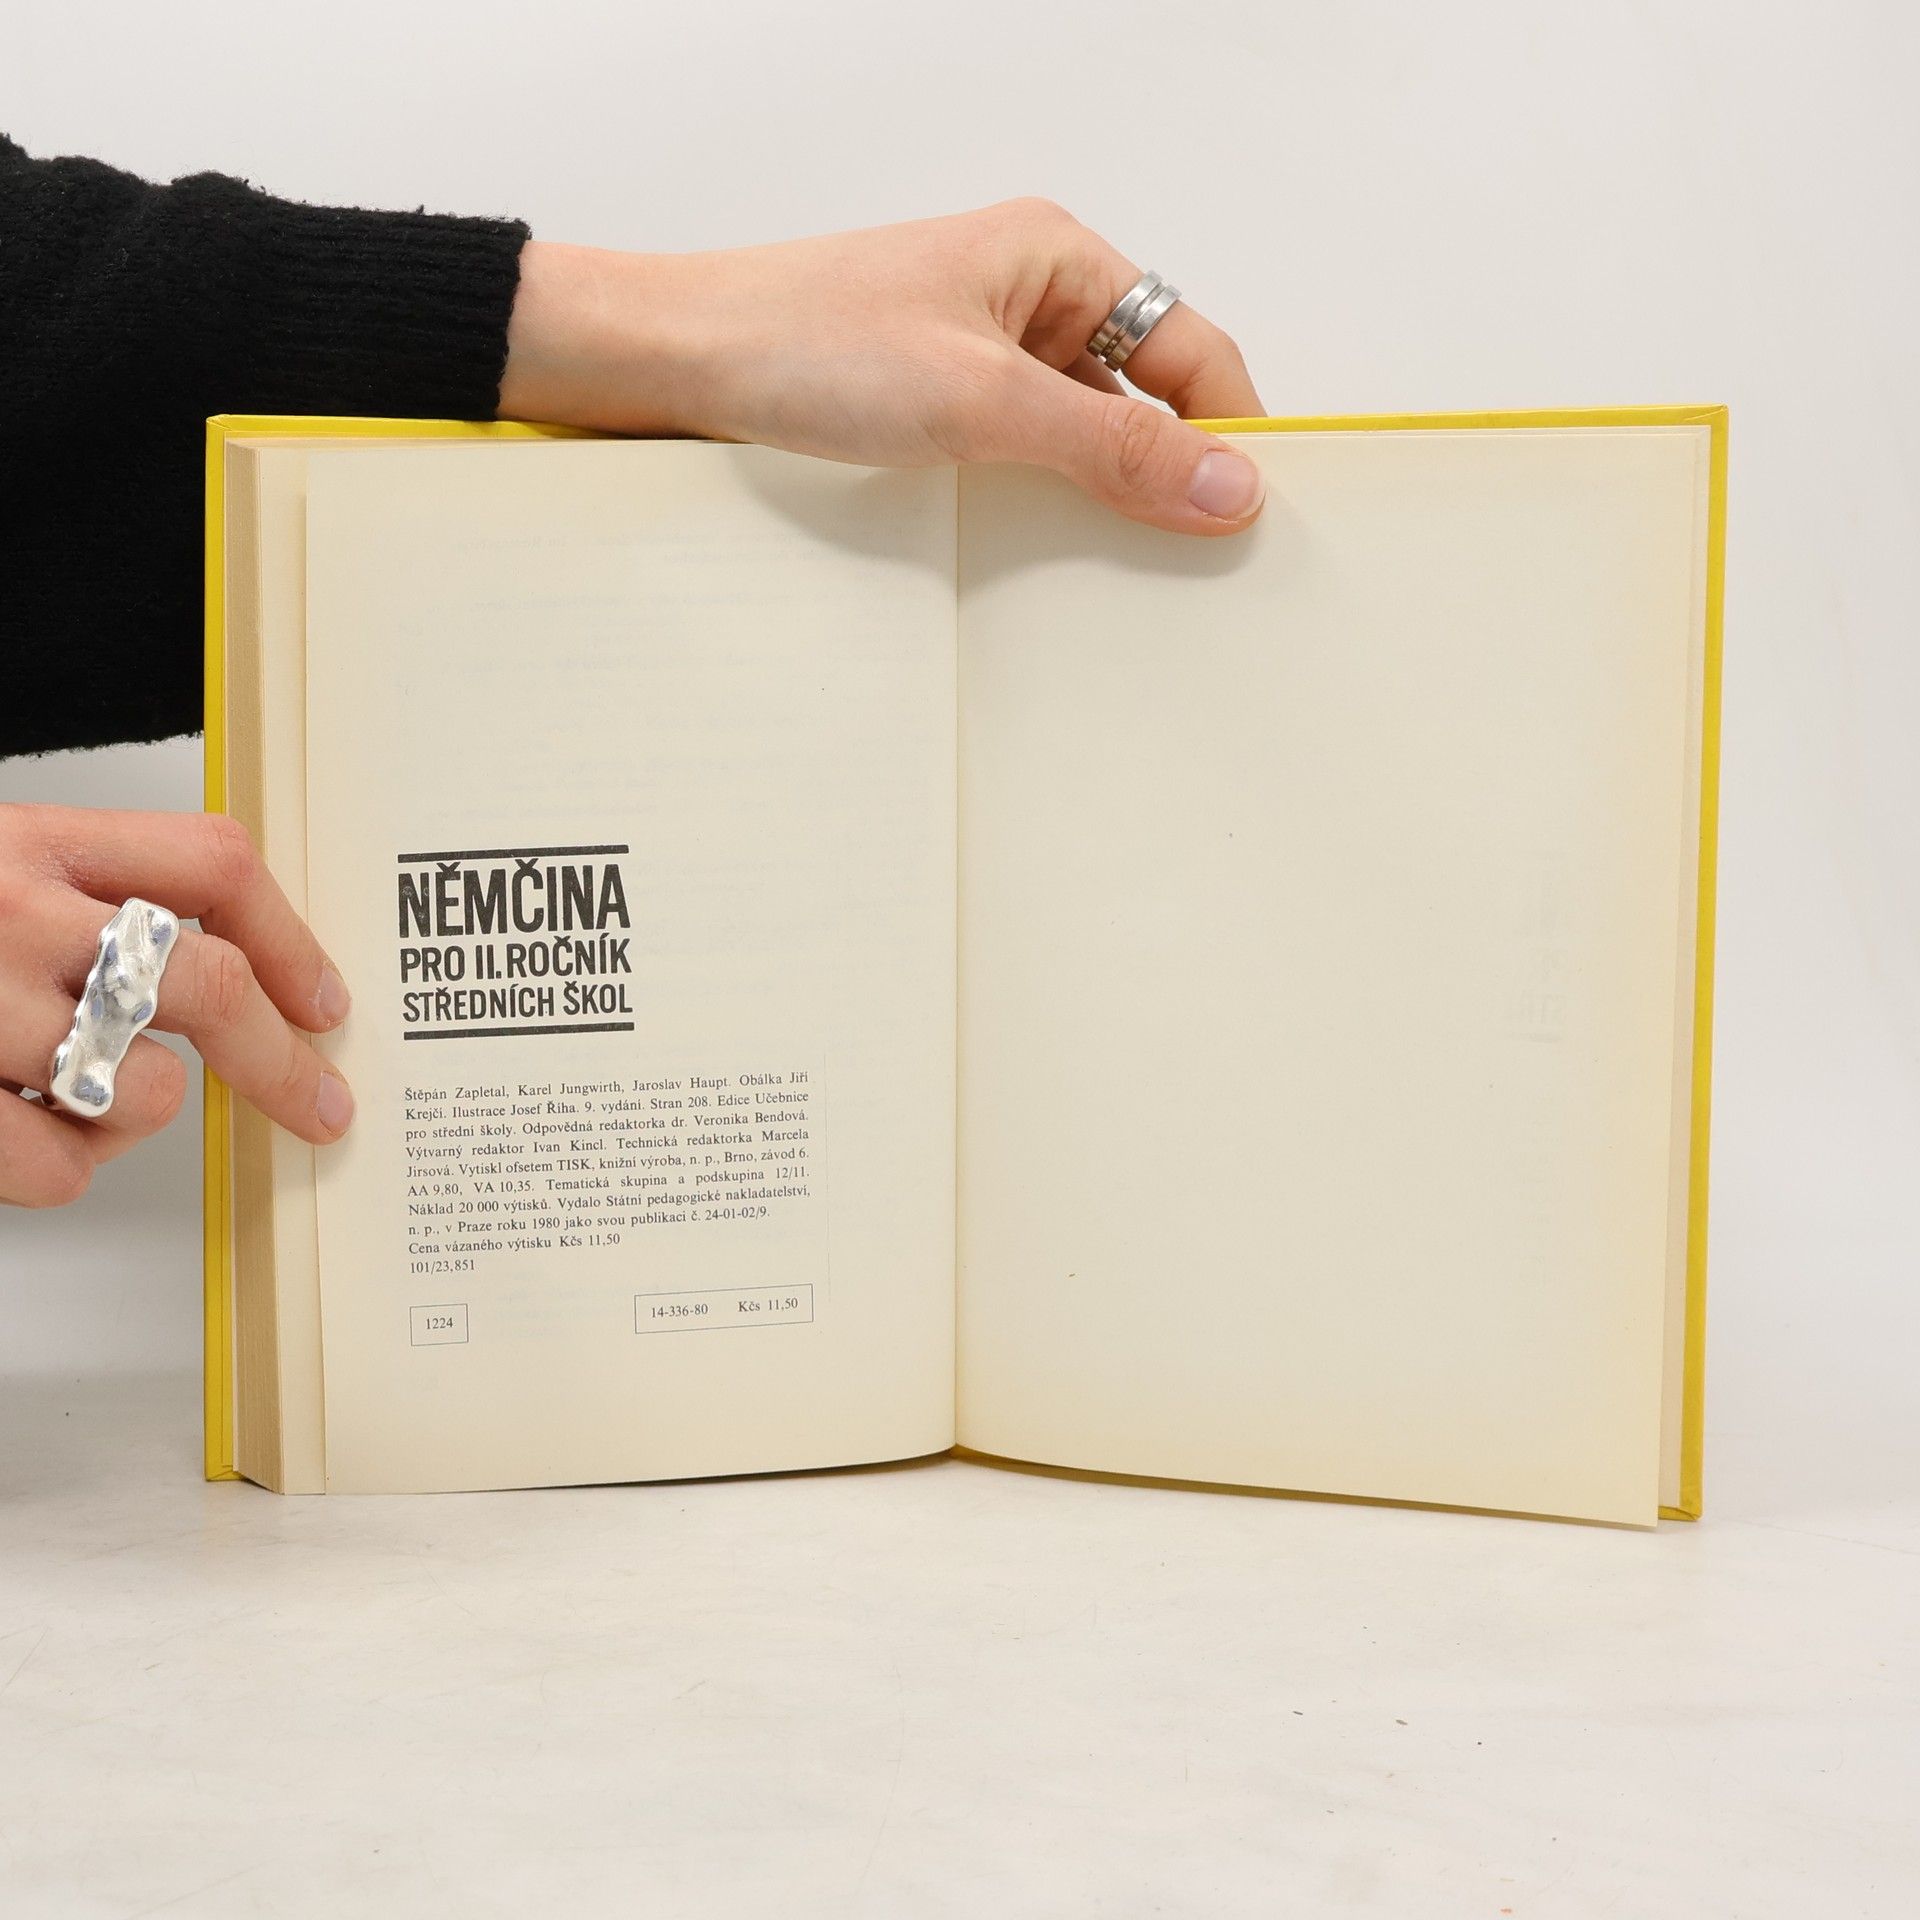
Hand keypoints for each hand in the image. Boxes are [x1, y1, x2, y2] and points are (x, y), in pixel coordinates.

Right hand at [0, 805, 352, 1207]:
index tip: (323, 1002)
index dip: (291, 941)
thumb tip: (227, 974)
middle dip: (278, 1057)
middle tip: (317, 1100)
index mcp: (37, 846)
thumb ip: (88, 896)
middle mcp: (16, 918)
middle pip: (214, 984)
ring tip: (79, 1094)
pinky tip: (27, 1128)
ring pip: (152, 1090)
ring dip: (139, 1111)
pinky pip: (67, 1167)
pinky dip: (65, 1165)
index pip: (213, 866)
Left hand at [500, 199, 1266, 536]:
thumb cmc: (807, 342)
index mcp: (1057, 259)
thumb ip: (1111, 448)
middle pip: (1146, 394)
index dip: (1233, 432)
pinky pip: (1025, 455)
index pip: (1192, 350)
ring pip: (1084, 432)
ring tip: (1125, 572)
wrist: (676, 362)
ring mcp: (982, 354)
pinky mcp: (939, 404)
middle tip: (1199, 561)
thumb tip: (1230, 485)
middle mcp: (1028, 299)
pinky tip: (1046, 556)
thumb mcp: (981, 402)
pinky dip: (1044, 501)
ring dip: (1104, 495)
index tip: (1256, 517)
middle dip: (1173, 472)